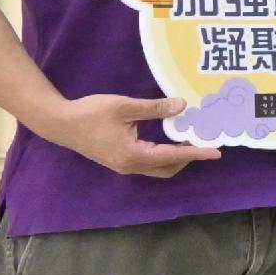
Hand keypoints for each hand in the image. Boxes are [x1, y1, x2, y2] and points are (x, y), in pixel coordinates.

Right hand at [42, 91, 220, 179]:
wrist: (60, 123)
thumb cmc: (90, 113)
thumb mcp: (124, 106)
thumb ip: (155, 108)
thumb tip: (182, 106)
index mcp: (134, 155)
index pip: (173, 156)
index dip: (196, 153)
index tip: (216, 152)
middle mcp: (131, 166)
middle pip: (168, 168)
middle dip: (188, 158)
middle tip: (203, 141)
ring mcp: (124, 166)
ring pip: (158, 168)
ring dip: (176, 158)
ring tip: (189, 140)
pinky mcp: (119, 162)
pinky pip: (148, 164)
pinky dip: (163, 156)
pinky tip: (169, 141)